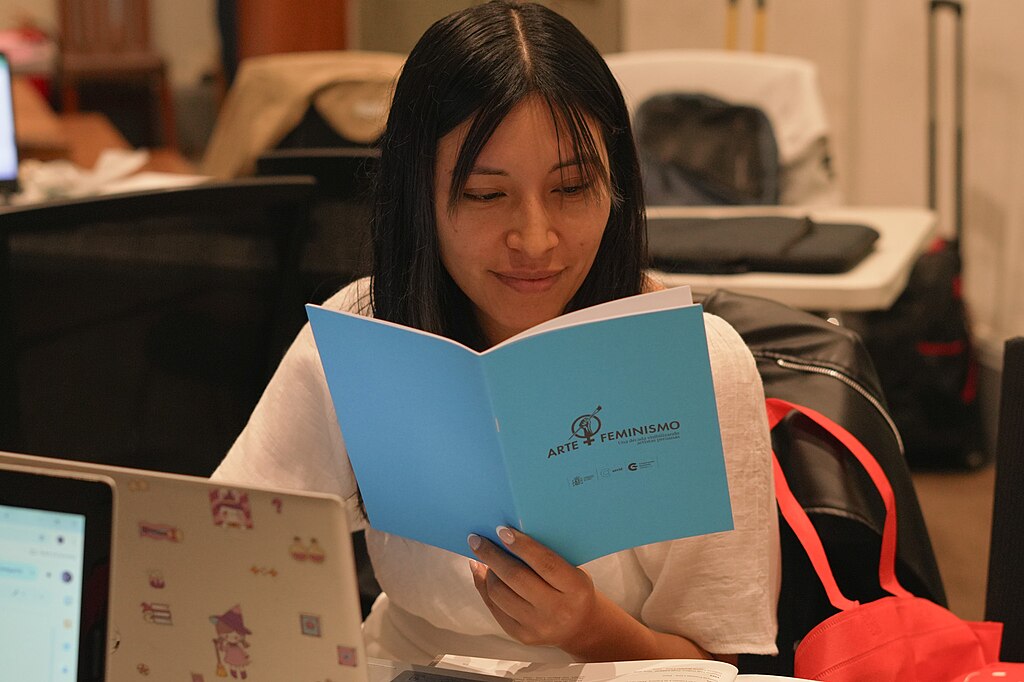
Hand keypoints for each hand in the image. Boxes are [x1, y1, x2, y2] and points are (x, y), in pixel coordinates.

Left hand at [467, 526, 598, 649]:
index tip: (501, 530)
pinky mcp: (520, 635)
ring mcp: (537, 625)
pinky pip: (494, 607)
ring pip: (499, 593)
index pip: (545, 563)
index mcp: (575, 588)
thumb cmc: (573, 588)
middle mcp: (556, 609)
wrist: (580, 626)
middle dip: (492, 555)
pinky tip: (481, 572)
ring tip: (483, 556)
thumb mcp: (572, 569)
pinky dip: (484, 586)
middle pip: (516, 578)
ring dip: (487, 571)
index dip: (522, 545)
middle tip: (477, 539)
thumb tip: (506, 536)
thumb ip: (545, 555)